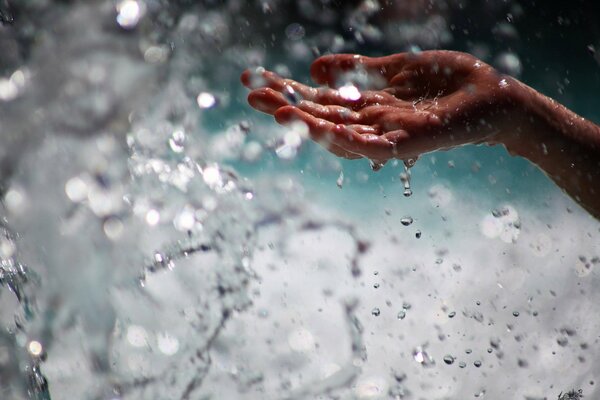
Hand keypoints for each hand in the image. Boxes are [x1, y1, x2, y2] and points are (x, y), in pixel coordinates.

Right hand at [241, 50, 517, 162]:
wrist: (494, 97)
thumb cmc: (448, 81)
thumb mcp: (396, 69)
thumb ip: (358, 69)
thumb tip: (313, 69)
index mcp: (364, 104)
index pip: (317, 99)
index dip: (286, 89)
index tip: (253, 78)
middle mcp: (370, 124)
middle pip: (321, 117)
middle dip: (286, 107)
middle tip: (251, 95)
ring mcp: (388, 136)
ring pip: (341, 135)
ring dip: (310, 126)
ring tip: (280, 112)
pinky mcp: (411, 143)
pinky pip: (376, 147)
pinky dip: (351, 142)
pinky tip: (325, 132)